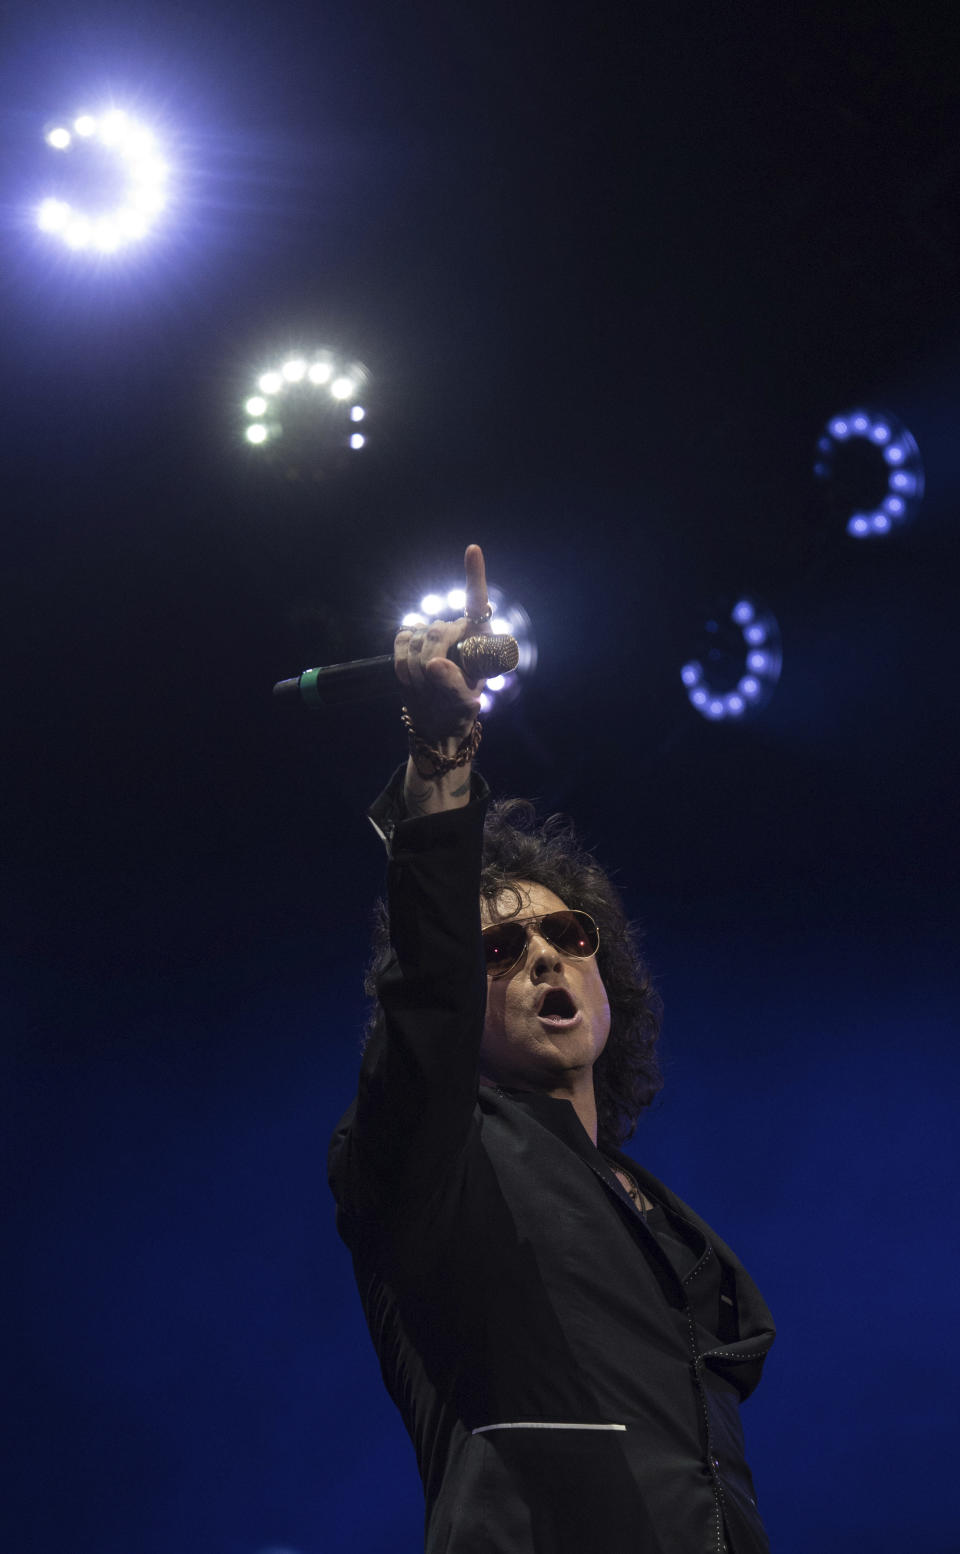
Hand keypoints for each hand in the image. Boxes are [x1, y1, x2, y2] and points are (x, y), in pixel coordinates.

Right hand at [394, 544, 490, 743]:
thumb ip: (453, 684)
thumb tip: (434, 664)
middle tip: (436, 686)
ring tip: (427, 688)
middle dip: (433, 660)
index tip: (472, 550)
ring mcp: (432, 633)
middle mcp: (457, 629)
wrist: (434, 720)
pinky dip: (402, 662)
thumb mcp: (463, 703)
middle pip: (439, 630)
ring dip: (417, 668)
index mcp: (480, 638)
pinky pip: (400, 640)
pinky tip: (412, 678)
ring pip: (417, 637)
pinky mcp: (410, 639)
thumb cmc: (458, 709)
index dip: (474, 576)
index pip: (477, 603)